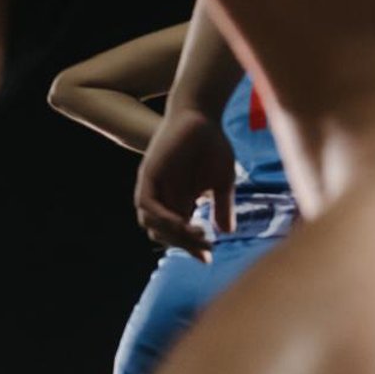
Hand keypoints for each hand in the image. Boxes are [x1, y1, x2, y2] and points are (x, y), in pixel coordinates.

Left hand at [135, 107, 236, 258]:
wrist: (201, 115)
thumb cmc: (213, 145)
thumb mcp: (222, 181)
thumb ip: (222, 206)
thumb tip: (227, 232)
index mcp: (180, 202)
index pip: (179, 234)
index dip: (192, 248)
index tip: (209, 258)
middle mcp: (164, 199)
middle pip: (164, 234)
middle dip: (185, 245)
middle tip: (206, 248)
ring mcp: (154, 188)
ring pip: (152, 225)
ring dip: (173, 236)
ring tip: (198, 236)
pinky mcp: (148, 176)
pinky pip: (148, 206)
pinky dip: (163, 219)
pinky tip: (183, 223)